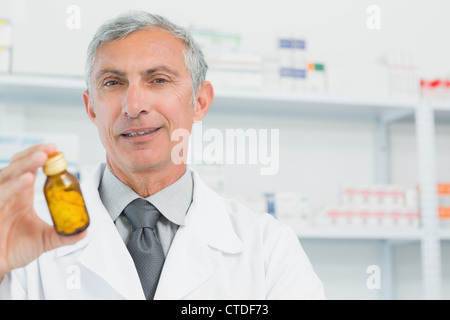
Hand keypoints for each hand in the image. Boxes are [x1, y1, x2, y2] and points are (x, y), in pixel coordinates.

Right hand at [0, 144, 85, 281]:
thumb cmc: (12, 249)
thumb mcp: (44, 241)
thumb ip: (63, 235)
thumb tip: (83, 233)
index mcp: (20, 195)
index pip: (28, 168)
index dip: (39, 157)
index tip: (55, 150)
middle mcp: (8, 194)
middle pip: (18, 166)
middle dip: (34, 155)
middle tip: (50, 149)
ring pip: (8, 176)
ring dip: (25, 165)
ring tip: (41, 157)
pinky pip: (1, 194)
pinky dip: (13, 186)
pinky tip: (26, 179)